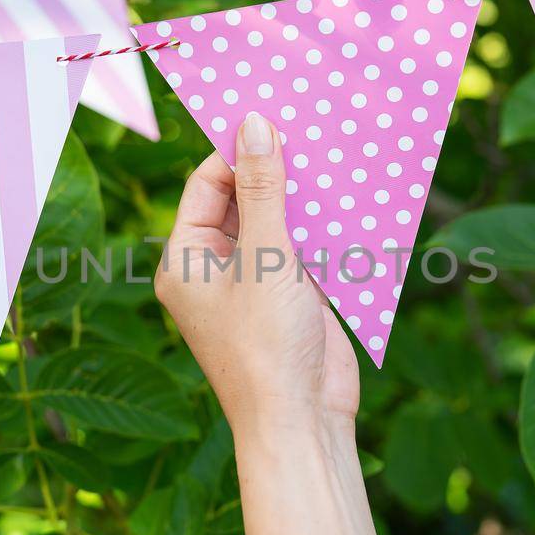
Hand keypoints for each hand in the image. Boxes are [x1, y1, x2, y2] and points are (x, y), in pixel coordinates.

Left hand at [155, 112, 359, 435]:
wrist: (302, 422)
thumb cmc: (267, 348)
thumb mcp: (265, 258)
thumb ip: (262, 190)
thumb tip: (255, 125)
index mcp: (185, 258)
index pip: (206, 183)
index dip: (237, 148)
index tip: (273, 113)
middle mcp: (214, 266)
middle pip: (241, 196)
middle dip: (273, 167)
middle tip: (308, 121)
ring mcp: (254, 281)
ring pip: (276, 219)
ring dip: (302, 193)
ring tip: (333, 148)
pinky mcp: (291, 293)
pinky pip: (303, 244)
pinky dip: (322, 222)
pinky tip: (349, 192)